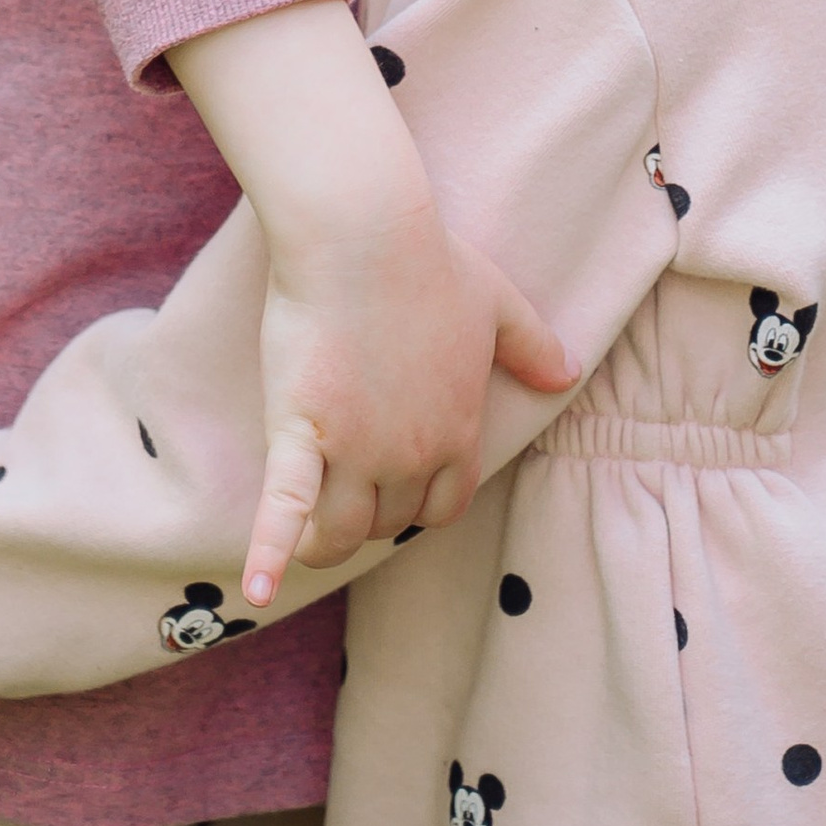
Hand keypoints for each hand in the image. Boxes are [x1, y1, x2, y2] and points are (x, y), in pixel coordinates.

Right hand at [241, 200, 571, 605]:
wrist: (365, 234)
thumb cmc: (430, 261)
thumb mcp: (499, 304)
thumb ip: (534, 346)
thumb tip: (570, 372)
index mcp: (458, 431)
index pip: (443, 507)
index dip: (419, 505)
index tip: (398, 491)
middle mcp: (412, 455)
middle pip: (389, 521)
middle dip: (370, 512)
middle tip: (345, 490)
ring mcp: (356, 451)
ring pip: (341, 530)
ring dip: (326, 540)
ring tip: (308, 537)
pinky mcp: (300, 435)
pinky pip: (284, 509)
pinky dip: (269, 552)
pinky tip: (255, 591)